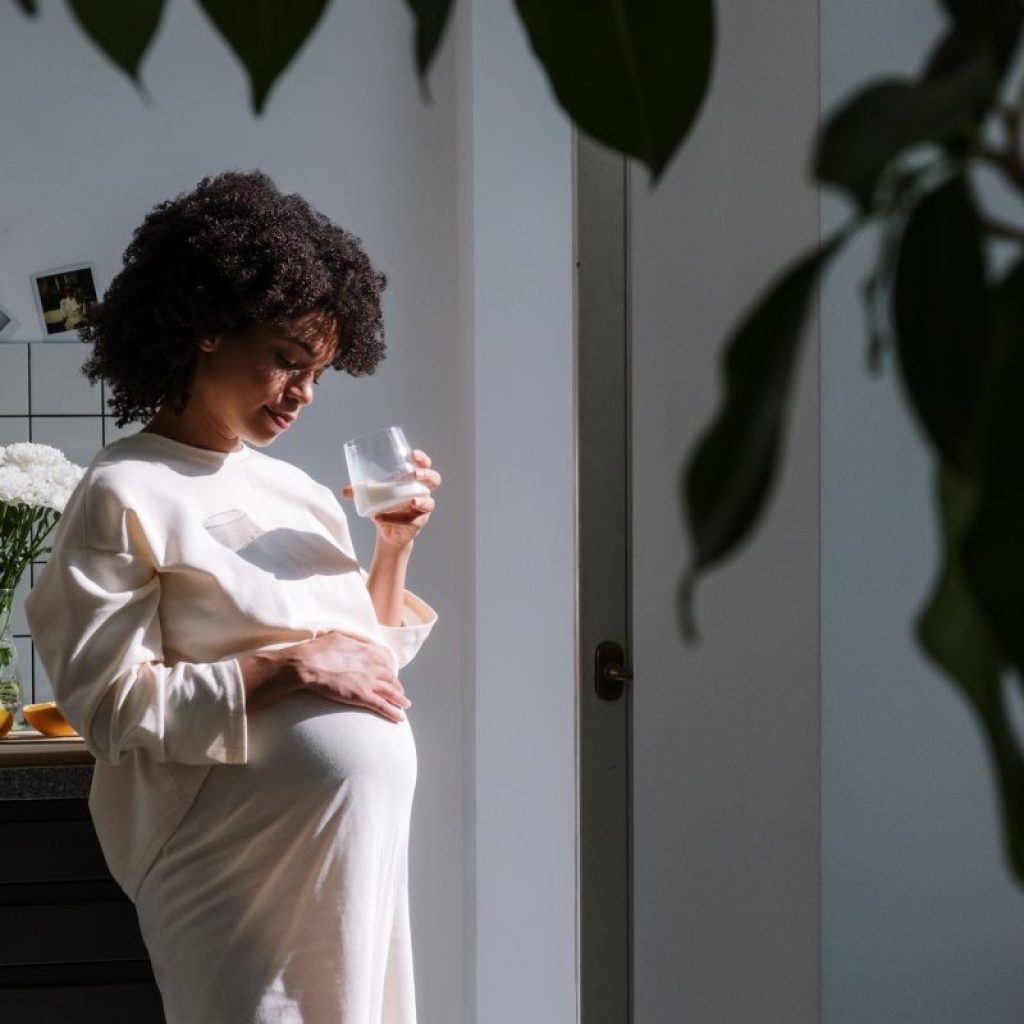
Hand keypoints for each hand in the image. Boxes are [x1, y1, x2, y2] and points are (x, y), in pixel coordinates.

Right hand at [291, 631, 410, 722]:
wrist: (308, 664)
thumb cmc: (318, 650)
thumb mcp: (338, 636)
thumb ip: (353, 640)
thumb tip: (361, 642)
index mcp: (367, 652)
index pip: (383, 663)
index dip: (387, 671)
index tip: (389, 676)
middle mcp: (372, 666)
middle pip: (390, 678)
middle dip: (396, 686)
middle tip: (400, 692)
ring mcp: (369, 682)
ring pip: (391, 692)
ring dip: (400, 700)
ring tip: (405, 705)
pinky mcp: (362, 696)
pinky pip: (383, 706)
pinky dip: (393, 712)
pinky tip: (399, 718)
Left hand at [342, 449, 440, 549]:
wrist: (389, 530)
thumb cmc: (386, 505)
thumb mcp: (374, 494)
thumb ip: (360, 491)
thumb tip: (345, 490)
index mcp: (414, 480)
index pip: (425, 465)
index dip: (422, 459)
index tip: (413, 454)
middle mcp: (422, 492)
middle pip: (434, 480)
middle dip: (426, 475)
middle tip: (413, 474)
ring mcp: (422, 508)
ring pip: (429, 503)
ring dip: (421, 501)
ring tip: (412, 501)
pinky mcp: (417, 523)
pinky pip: (410, 521)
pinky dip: (394, 519)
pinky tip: (380, 517)